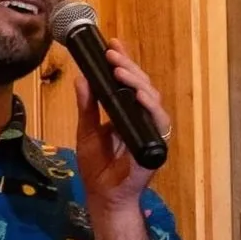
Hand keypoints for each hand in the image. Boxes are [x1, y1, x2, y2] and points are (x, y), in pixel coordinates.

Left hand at [74, 40, 170, 211]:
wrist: (103, 196)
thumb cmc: (97, 168)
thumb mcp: (87, 131)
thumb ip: (87, 106)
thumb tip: (81, 79)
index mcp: (127, 112)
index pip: (129, 82)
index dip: (124, 61)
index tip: (112, 43)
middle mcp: (142, 117)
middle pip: (141, 84)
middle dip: (127, 66)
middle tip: (112, 53)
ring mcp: (151, 129)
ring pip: (151, 97)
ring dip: (137, 80)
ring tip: (119, 68)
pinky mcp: (157, 143)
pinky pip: (158, 120)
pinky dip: (150, 106)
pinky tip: (138, 94)